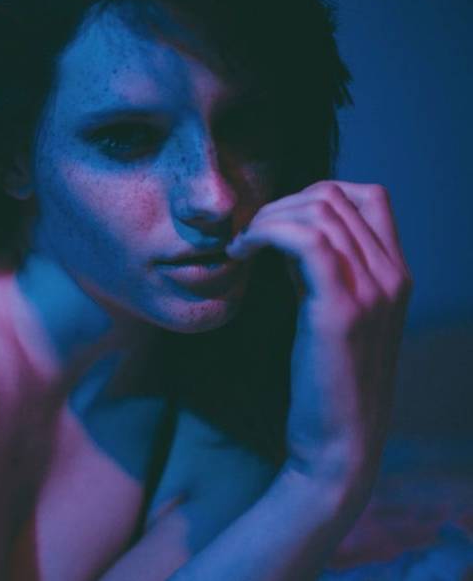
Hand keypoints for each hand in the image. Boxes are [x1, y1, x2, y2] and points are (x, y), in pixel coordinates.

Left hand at [225, 181, 412, 493]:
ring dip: (267, 218)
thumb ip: (322, 271)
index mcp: (396, 273)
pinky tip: (241, 252)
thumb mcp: (331, 312)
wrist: (338, 441)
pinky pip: (306, 241)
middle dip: (280, 205)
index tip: (274, 223)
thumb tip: (286, 230)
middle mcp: (392, 275)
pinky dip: (265, 233)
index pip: (367, 195)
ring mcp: (373, 290)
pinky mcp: (341, 310)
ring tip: (241, 245)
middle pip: (335, 197)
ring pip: (319, 212)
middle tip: (247, 236)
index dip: (313, 195)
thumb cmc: (325, 379)